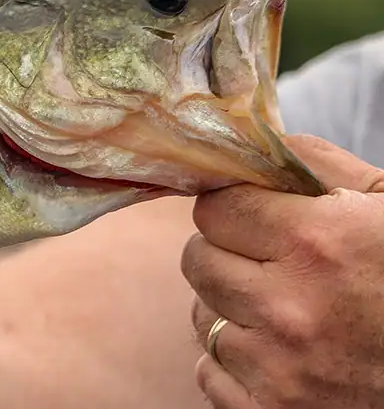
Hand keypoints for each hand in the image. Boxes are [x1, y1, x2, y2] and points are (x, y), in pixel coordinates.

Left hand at [182, 134, 383, 407]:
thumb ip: (319, 167)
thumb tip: (253, 145)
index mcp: (318, 243)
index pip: (214, 208)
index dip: (235, 209)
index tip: (256, 217)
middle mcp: (289, 306)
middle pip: (198, 260)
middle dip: (227, 255)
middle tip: (269, 263)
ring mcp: (279, 367)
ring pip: (202, 317)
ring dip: (232, 310)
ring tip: (285, 309)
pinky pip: (210, 373)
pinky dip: (235, 364)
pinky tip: (279, 352)